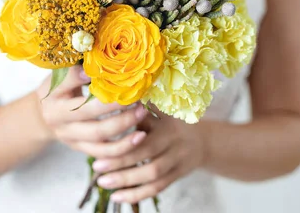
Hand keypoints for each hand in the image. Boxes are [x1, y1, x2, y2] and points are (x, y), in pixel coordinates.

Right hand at [36, 65, 148, 154]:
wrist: (42, 119)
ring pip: (98, 136)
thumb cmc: (57, 91)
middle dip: (114, 104)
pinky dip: (123, 148)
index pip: (68, 83)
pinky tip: (140, 137)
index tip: (105, 69)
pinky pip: (103, 152)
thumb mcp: (58, 77)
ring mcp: (70, 136)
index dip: (84, 76)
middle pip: (87, 113)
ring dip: (123, 125)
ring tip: (142, 113)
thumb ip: (75, 69)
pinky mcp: (80, 149)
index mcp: (52, 96)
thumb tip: (97, 54)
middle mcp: (59, 118)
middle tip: (136, 94)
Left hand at [91, 112, 206, 203]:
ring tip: (103, 183)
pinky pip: (157, 188)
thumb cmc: (170, 122)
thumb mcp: (160, 111)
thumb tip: (114, 102)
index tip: (102, 143)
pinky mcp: (177, 176)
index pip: (145, 136)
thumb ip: (140, 110)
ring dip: (127, 181)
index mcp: (167, 124)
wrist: (202, 141)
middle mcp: (175, 142)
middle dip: (121, 163)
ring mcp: (178, 161)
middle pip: (148, 157)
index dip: (125, 143)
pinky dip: (137, 194)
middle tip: (97, 166)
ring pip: (153, 176)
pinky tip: (118, 197)